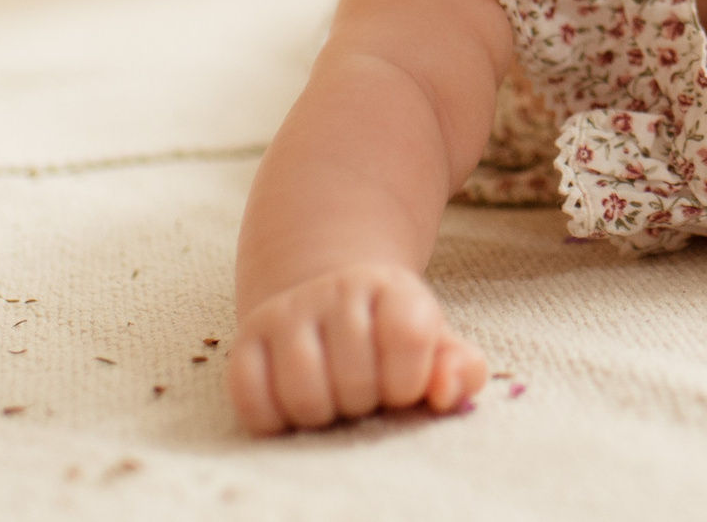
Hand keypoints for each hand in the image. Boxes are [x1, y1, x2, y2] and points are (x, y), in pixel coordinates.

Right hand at [228, 262, 485, 433]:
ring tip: (333, 398)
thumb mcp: (435, 344)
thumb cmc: (391, 336)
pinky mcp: (246, 339)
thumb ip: (460, 369)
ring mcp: (287, 312)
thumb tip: (447, 393)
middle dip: (366, 403)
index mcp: (393, 289)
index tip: (403, 381)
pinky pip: (253, 400)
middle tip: (364, 390)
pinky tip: (294, 402)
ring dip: (323, 416)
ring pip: (305, 396)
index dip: (409, 381)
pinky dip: (275, 418)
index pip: (408, 341)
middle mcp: (337, 290)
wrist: (329, 296)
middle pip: (356, 381)